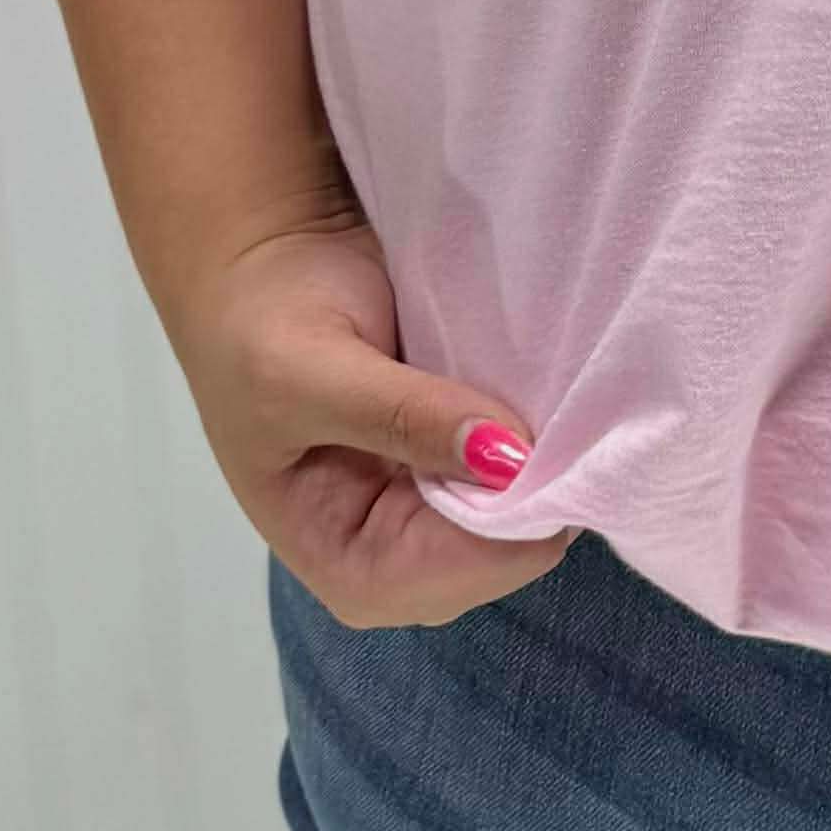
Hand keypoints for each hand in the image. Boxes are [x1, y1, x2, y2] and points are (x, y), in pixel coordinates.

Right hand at [159, 211, 576, 628]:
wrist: (260, 254)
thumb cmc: (264, 320)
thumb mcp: (314, 370)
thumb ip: (404, 417)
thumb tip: (508, 461)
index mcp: (345, 560)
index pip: (455, 576)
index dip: (512, 521)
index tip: (548, 444)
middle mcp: (397, 549)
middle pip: (502, 551)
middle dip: (539, 490)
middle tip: (569, 410)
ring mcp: (432, 500)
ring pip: (524, 506)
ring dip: (549, 457)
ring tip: (563, 394)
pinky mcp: (456, 451)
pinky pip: (522, 459)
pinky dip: (542, 427)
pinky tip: (555, 387)